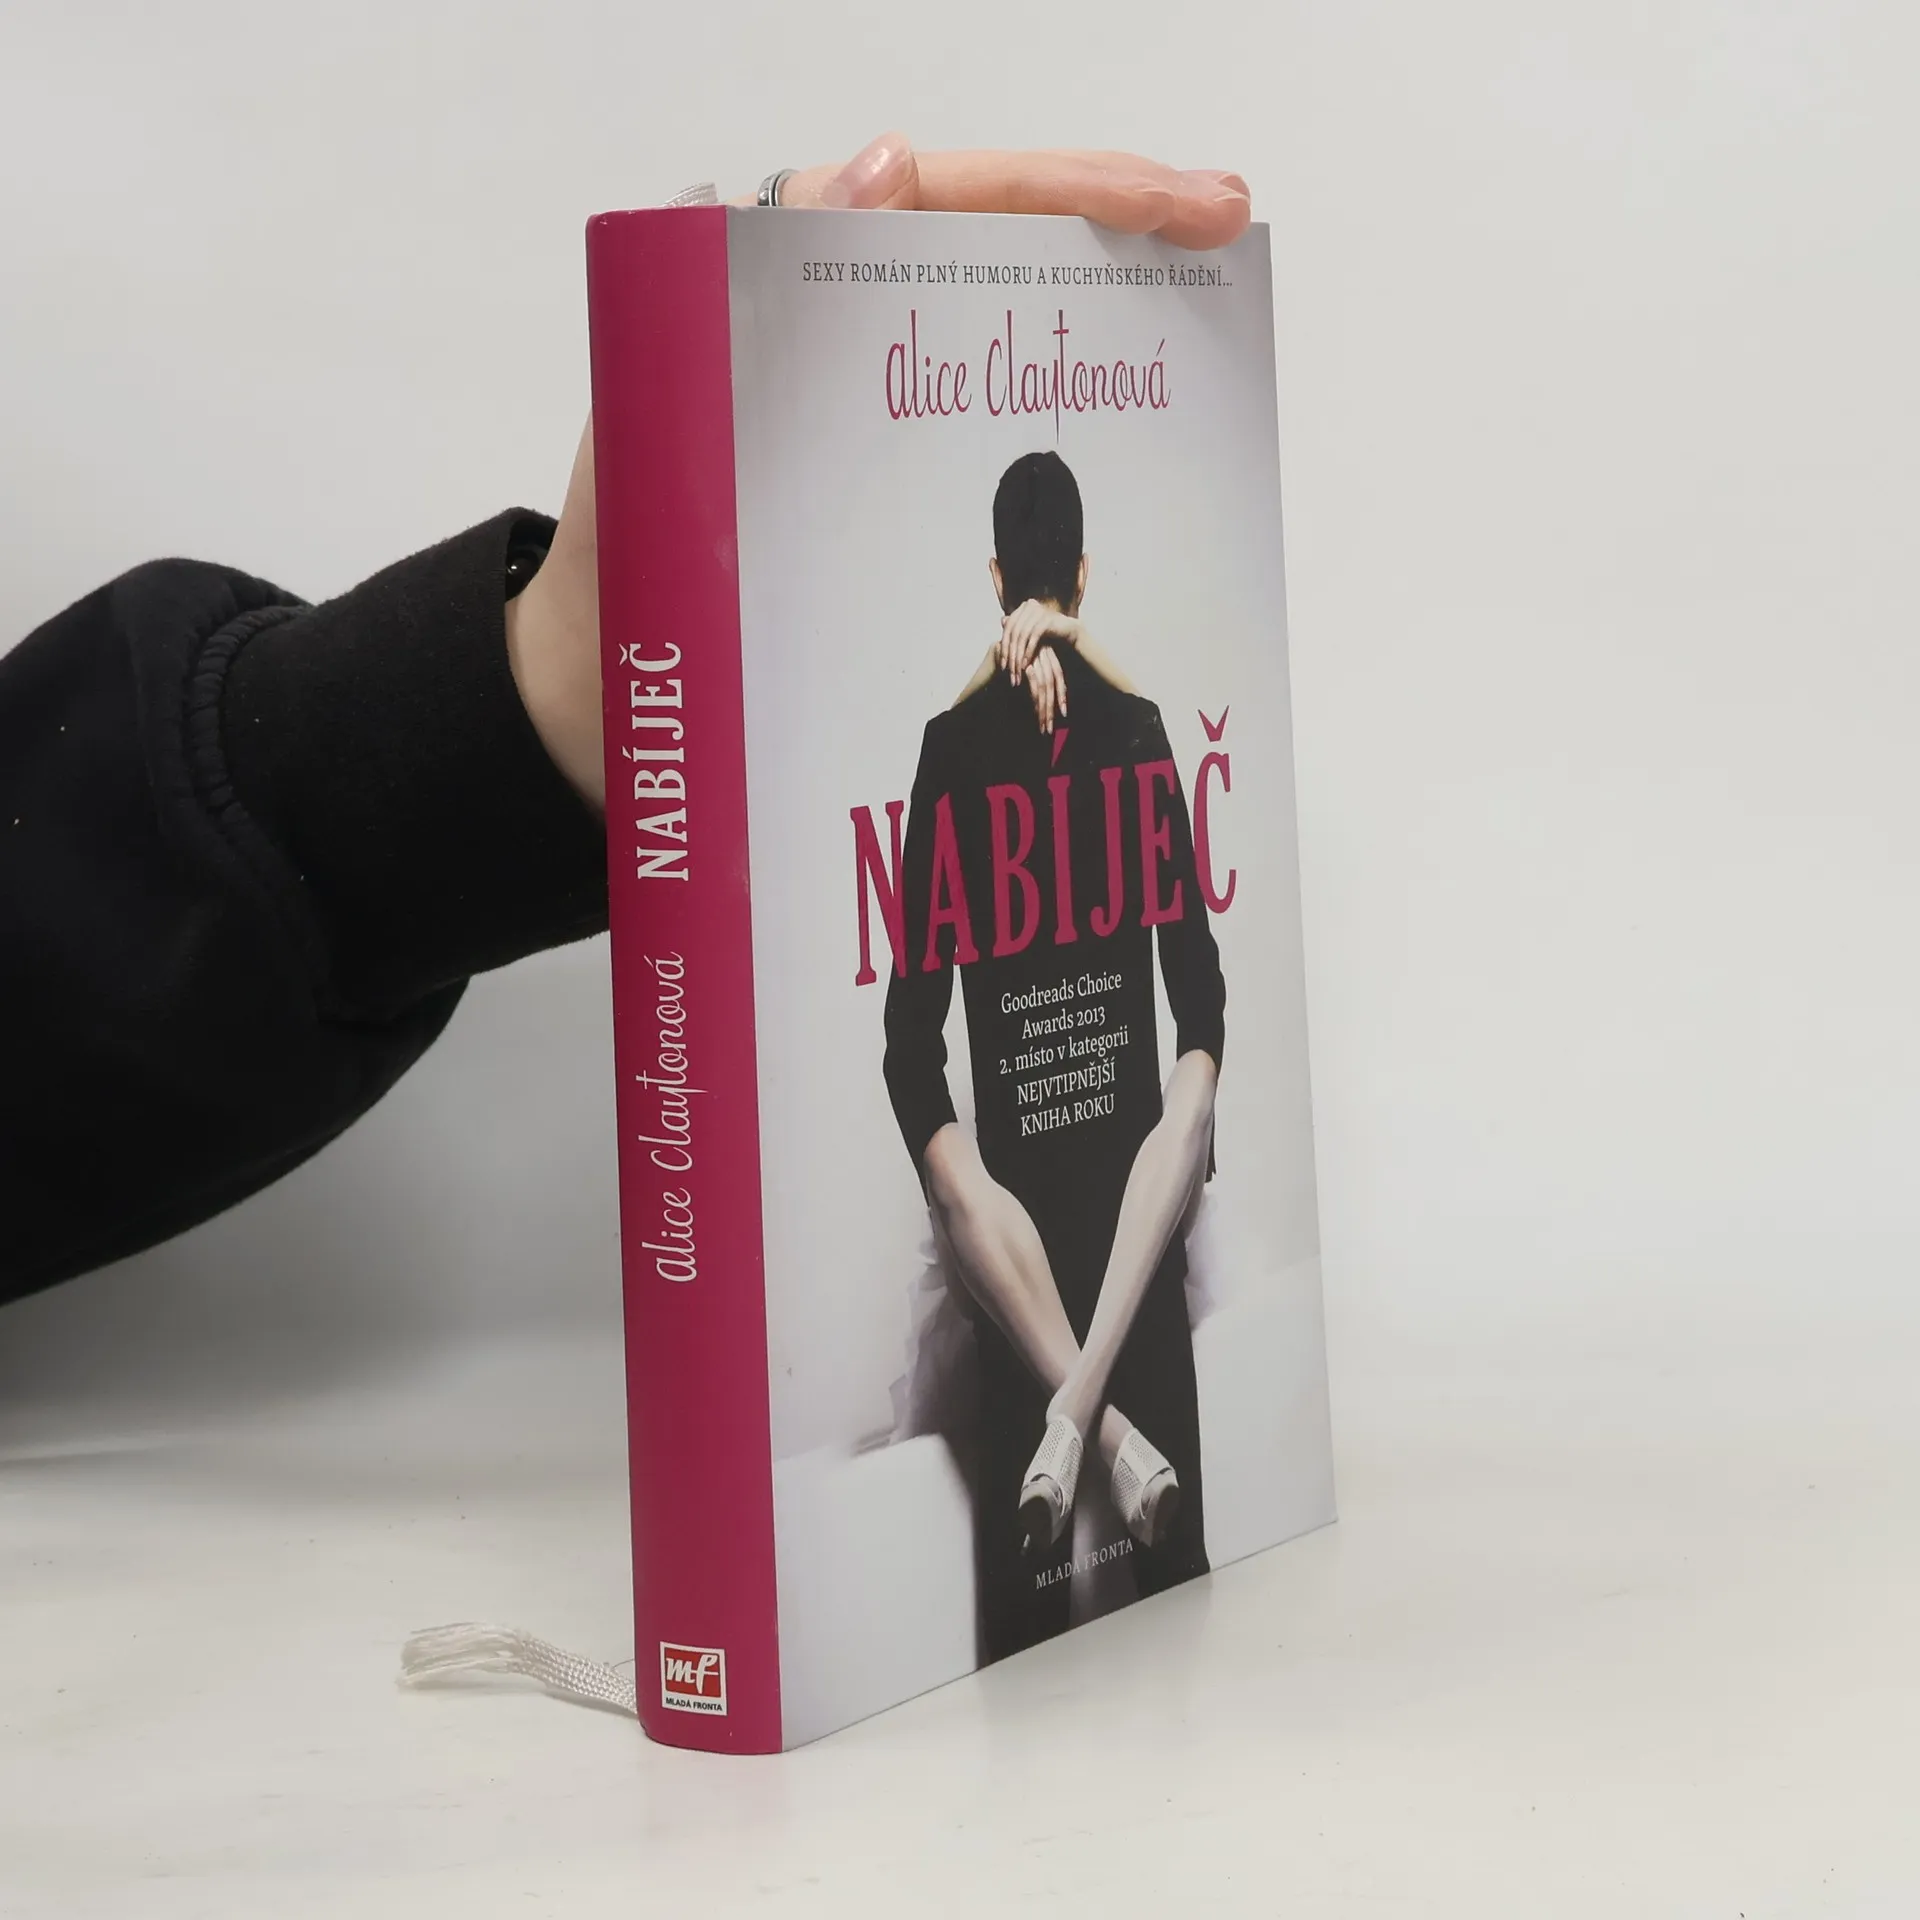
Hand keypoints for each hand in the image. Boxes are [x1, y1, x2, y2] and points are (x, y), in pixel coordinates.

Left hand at [506, 135, 1251, 810]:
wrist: (609, 711)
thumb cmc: (624, 571)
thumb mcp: (673, 417)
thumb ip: (745, 281)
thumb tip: (888, 163)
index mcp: (779, 288)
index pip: (948, 198)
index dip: (1071, 187)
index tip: (1182, 206)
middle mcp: (830, 333)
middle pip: (993, 244)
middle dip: (1114, 223)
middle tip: (1224, 224)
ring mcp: (861, 413)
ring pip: (996, 333)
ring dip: (1096, 314)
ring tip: (1202, 315)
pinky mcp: (875, 488)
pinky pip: (978, 438)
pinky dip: (1054, 437)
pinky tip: (1126, 434)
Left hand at [999, 598, 1084, 681]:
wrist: (1069, 632)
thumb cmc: (1048, 632)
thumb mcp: (1030, 630)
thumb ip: (1017, 626)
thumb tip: (1001, 619)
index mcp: (1024, 606)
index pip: (1008, 628)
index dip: (1004, 646)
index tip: (1002, 664)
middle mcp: (1030, 605)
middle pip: (1014, 632)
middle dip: (1010, 653)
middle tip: (1009, 669)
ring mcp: (1038, 610)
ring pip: (1022, 635)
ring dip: (1019, 654)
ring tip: (1017, 669)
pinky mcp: (1047, 619)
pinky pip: (1033, 637)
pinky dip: (1028, 651)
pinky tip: (1026, 663)